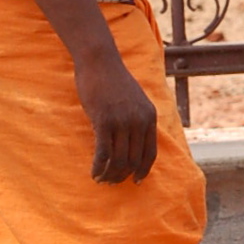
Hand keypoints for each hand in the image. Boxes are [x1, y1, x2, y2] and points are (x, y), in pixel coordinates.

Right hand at [74, 45, 157, 183]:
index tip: (135, 181)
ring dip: (110, 174)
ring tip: (101, 179)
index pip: (150, 153)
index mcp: (149, 117)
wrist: (100, 61)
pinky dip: (98, 167)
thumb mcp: (135, 100)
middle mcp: (139, 121)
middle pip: (133, 160)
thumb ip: (138, 118)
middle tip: (111, 181)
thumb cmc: (114, 80)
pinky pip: (103, 153)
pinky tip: (93, 172)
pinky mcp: (104, 121)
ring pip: (119, 160)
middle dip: (122, 175)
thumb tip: (135, 142)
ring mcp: (122, 121)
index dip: (143, 170)